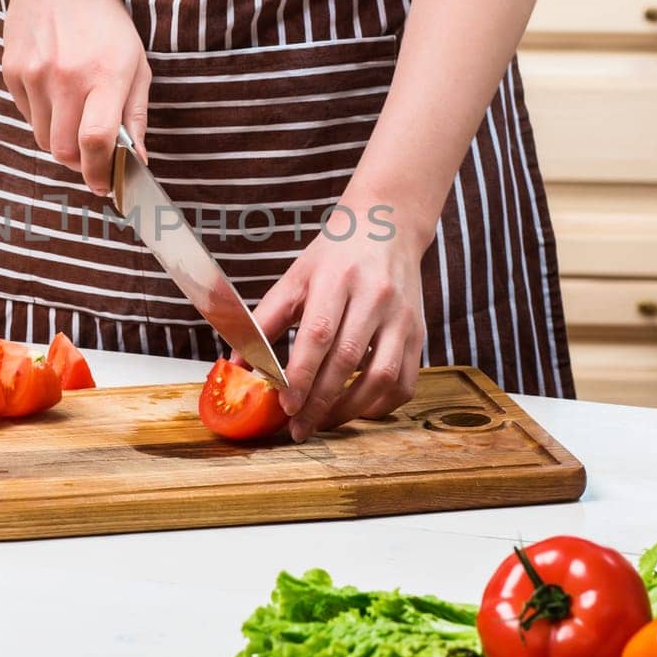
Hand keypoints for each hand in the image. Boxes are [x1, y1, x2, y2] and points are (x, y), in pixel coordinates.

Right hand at [0, 0, 150, 195]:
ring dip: (61, 140)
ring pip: (44, 139)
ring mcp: (35, 75)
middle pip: (65, 150)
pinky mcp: (13, 73)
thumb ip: (135, 115)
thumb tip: (137, 159)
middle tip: (91, 156)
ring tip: (74, 113)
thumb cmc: (104, 24)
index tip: (105, 185)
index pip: (96, 141)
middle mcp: (67, 77)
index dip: (100, 172)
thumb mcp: (136, 64)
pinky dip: (43, 118)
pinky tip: (55, 92)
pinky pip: (28, 117)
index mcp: (105, 75)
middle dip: (80, 164)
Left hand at [248, 205, 429, 442]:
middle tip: (298, 428)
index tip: (285, 405)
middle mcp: (376, 297)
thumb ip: (266, 320)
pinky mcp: (419, 333)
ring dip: (350, 409)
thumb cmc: (335, 256)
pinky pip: (405, 382)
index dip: (301, 374)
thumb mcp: (296, 278)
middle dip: (320, 401)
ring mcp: (403, 317)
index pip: (319, 333)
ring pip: (382, 377)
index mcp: (338, 279)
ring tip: (322, 422)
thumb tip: (238, 364)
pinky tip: (356, 409)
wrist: (388, 228)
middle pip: (348, 359)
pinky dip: (381, 405)